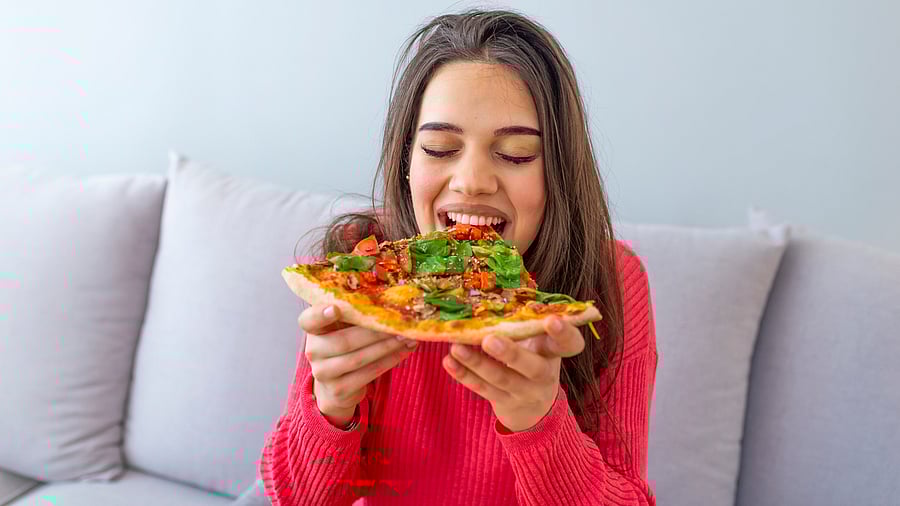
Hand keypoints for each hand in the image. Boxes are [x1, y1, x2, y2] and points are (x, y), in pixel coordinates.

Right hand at [301, 304, 417, 426]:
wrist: (337, 383)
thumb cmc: (345, 343)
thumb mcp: (343, 326)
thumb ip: (354, 313)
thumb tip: (390, 301)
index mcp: (312, 329)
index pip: (308, 320)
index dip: (319, 314)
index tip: (335, 309)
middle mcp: (313, 351)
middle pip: (344, 341)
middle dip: (376, 333)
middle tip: (401, 324)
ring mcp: (323, 372)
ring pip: (359, 358)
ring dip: (387, 347)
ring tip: (407, 337)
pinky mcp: (339, 389)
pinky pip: (369, 373)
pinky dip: (390, 361)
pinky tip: (404, 351)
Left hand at [442, 316, 584, 432]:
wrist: (532, 406)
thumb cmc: (533, 357)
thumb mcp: (537, 340)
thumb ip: (527, 318)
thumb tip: (505, 275)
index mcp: (553, 352)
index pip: (569, 345)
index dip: (564, 334)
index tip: (552, 320)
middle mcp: (542, 375)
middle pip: (532, 367)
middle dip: (511, 354)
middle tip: (490, 340)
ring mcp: (522, 392)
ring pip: (501, 380)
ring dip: (478, 363)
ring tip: (456, 347)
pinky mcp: (501, 401)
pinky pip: (481, 388)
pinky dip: (464, 375)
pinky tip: (448, 361)